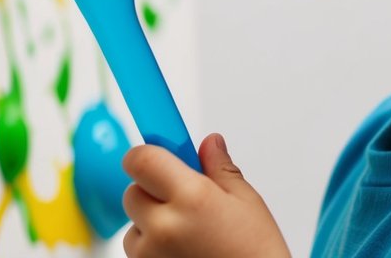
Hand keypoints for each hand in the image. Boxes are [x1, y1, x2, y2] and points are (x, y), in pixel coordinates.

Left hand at [121, 134, 289, 257]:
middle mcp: (164, 226)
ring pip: (133, 223)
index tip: (158, 157)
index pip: (140, 159)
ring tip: (188, 234)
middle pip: (132, 191)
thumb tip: (209, 143)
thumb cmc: (257, 253)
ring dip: (150, 223)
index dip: (146, 155)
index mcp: (191, 198)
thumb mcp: (247, 203)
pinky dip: (152, 247)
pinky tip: (183, 251)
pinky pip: (138, 249)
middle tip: (182, 201)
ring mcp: (152, 254)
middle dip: (152, 190)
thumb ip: (220, 168)